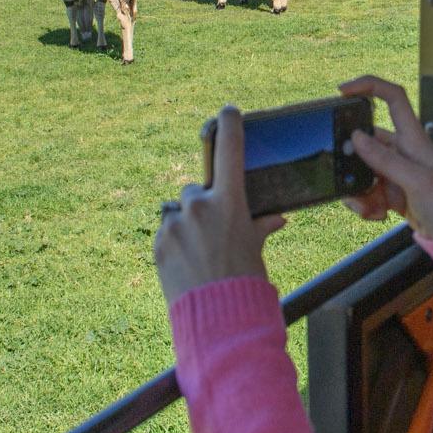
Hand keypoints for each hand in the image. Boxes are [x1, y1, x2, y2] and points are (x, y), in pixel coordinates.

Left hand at [154, 105, 286, 303]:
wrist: (217, 320)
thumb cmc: (244, 283)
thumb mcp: (255, 249)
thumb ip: (259, 227)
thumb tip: (274, 219)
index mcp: (230, 201)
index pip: (229, 149)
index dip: (229, 125)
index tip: (227, 112)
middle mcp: (200, 205)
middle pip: (197, 190)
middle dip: (203, 205)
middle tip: (213, 233)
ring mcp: (176, 223)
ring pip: (179, 212)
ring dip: (187, 225)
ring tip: (199, 255)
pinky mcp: (158, 241)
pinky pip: (167, 231)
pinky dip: (175, 242)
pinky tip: (187, 263)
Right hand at [337, 76, 432, 239]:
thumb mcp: (417, 181)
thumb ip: (386, 159)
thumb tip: (356, 137)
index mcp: (413, 139)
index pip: (392, 98)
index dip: (369, 86)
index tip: (343, 91)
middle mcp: (403, 152)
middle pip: (365, 142)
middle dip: (351, 161)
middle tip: (349, 180)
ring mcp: (396, 173)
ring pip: (362, 171)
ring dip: (358, 191)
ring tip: (370, 208)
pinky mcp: (392, 194)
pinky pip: (367, 193)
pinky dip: (366, 205)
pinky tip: (377, 215)